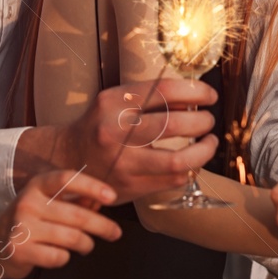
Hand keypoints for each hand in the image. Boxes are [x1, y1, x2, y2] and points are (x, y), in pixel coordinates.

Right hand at [0, 170, 122, 278]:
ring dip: (86, 244)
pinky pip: (58, 256)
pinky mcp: (20, 250)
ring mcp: (22, 227)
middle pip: (76, 214)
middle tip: (115, 233)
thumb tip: (101, 198)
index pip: (66, 179)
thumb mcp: (47, 204)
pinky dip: (66, 258)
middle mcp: (28, 203)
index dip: (91, 186)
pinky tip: (61, 255)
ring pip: (71, 238)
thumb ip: (74, 200)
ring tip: (87, 246)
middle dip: (102, 226)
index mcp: (37, 186)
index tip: (112, 196)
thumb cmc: (28, 221)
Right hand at [15, 79, 219, 203]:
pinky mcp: (129, 187)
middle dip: (202, 122)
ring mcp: (122, 163)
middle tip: (209, 121)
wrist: (67, 159)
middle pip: (174, 125)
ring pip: (178, 161)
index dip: (196, 91)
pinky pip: (172, 180)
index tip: (210, 95)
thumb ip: (150, 97)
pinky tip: (192, 162)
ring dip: (204, 151)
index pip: (164, 91)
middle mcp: (115, 132)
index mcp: (113, 104)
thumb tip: (196, 96)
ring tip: (209, 143)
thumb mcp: (116, 101)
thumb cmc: (100, 125)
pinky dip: (190, 169)